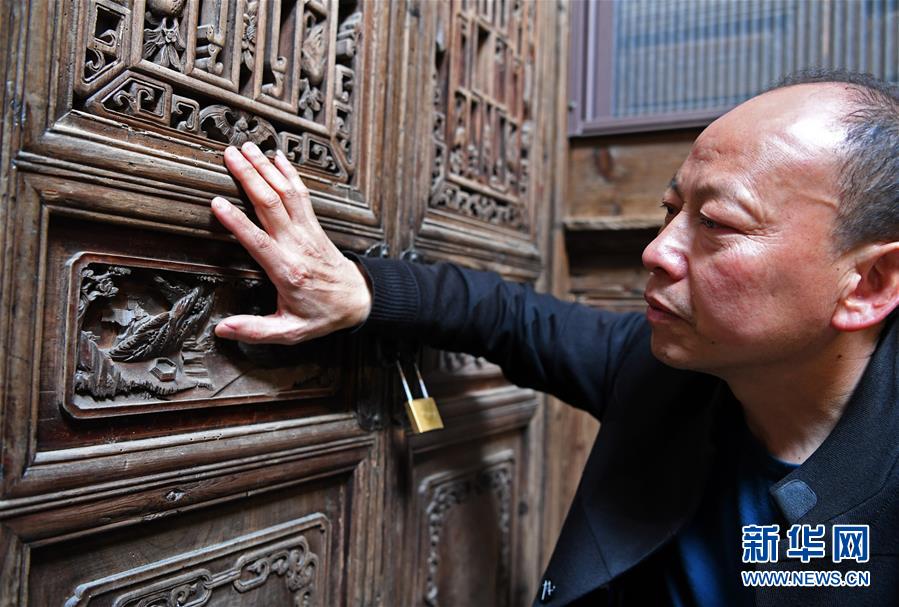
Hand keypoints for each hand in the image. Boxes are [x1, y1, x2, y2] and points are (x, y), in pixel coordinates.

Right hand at [210, 142, 371, 343]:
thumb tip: (222, 330)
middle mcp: (297, 245)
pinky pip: (301, 194)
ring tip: (246, 148)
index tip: (217, 203)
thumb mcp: (289, 332)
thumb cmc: (321, 315)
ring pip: (285, 193)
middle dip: (249, 177)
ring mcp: (307, 232)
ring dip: (265, 168)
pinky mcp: (314, 225)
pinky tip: (276, 156)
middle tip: (228, 155)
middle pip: (270, 204)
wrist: (357, 301)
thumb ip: (255, 330)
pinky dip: (289, 173)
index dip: (237, 222)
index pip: (257, 241)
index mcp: (287, 271)